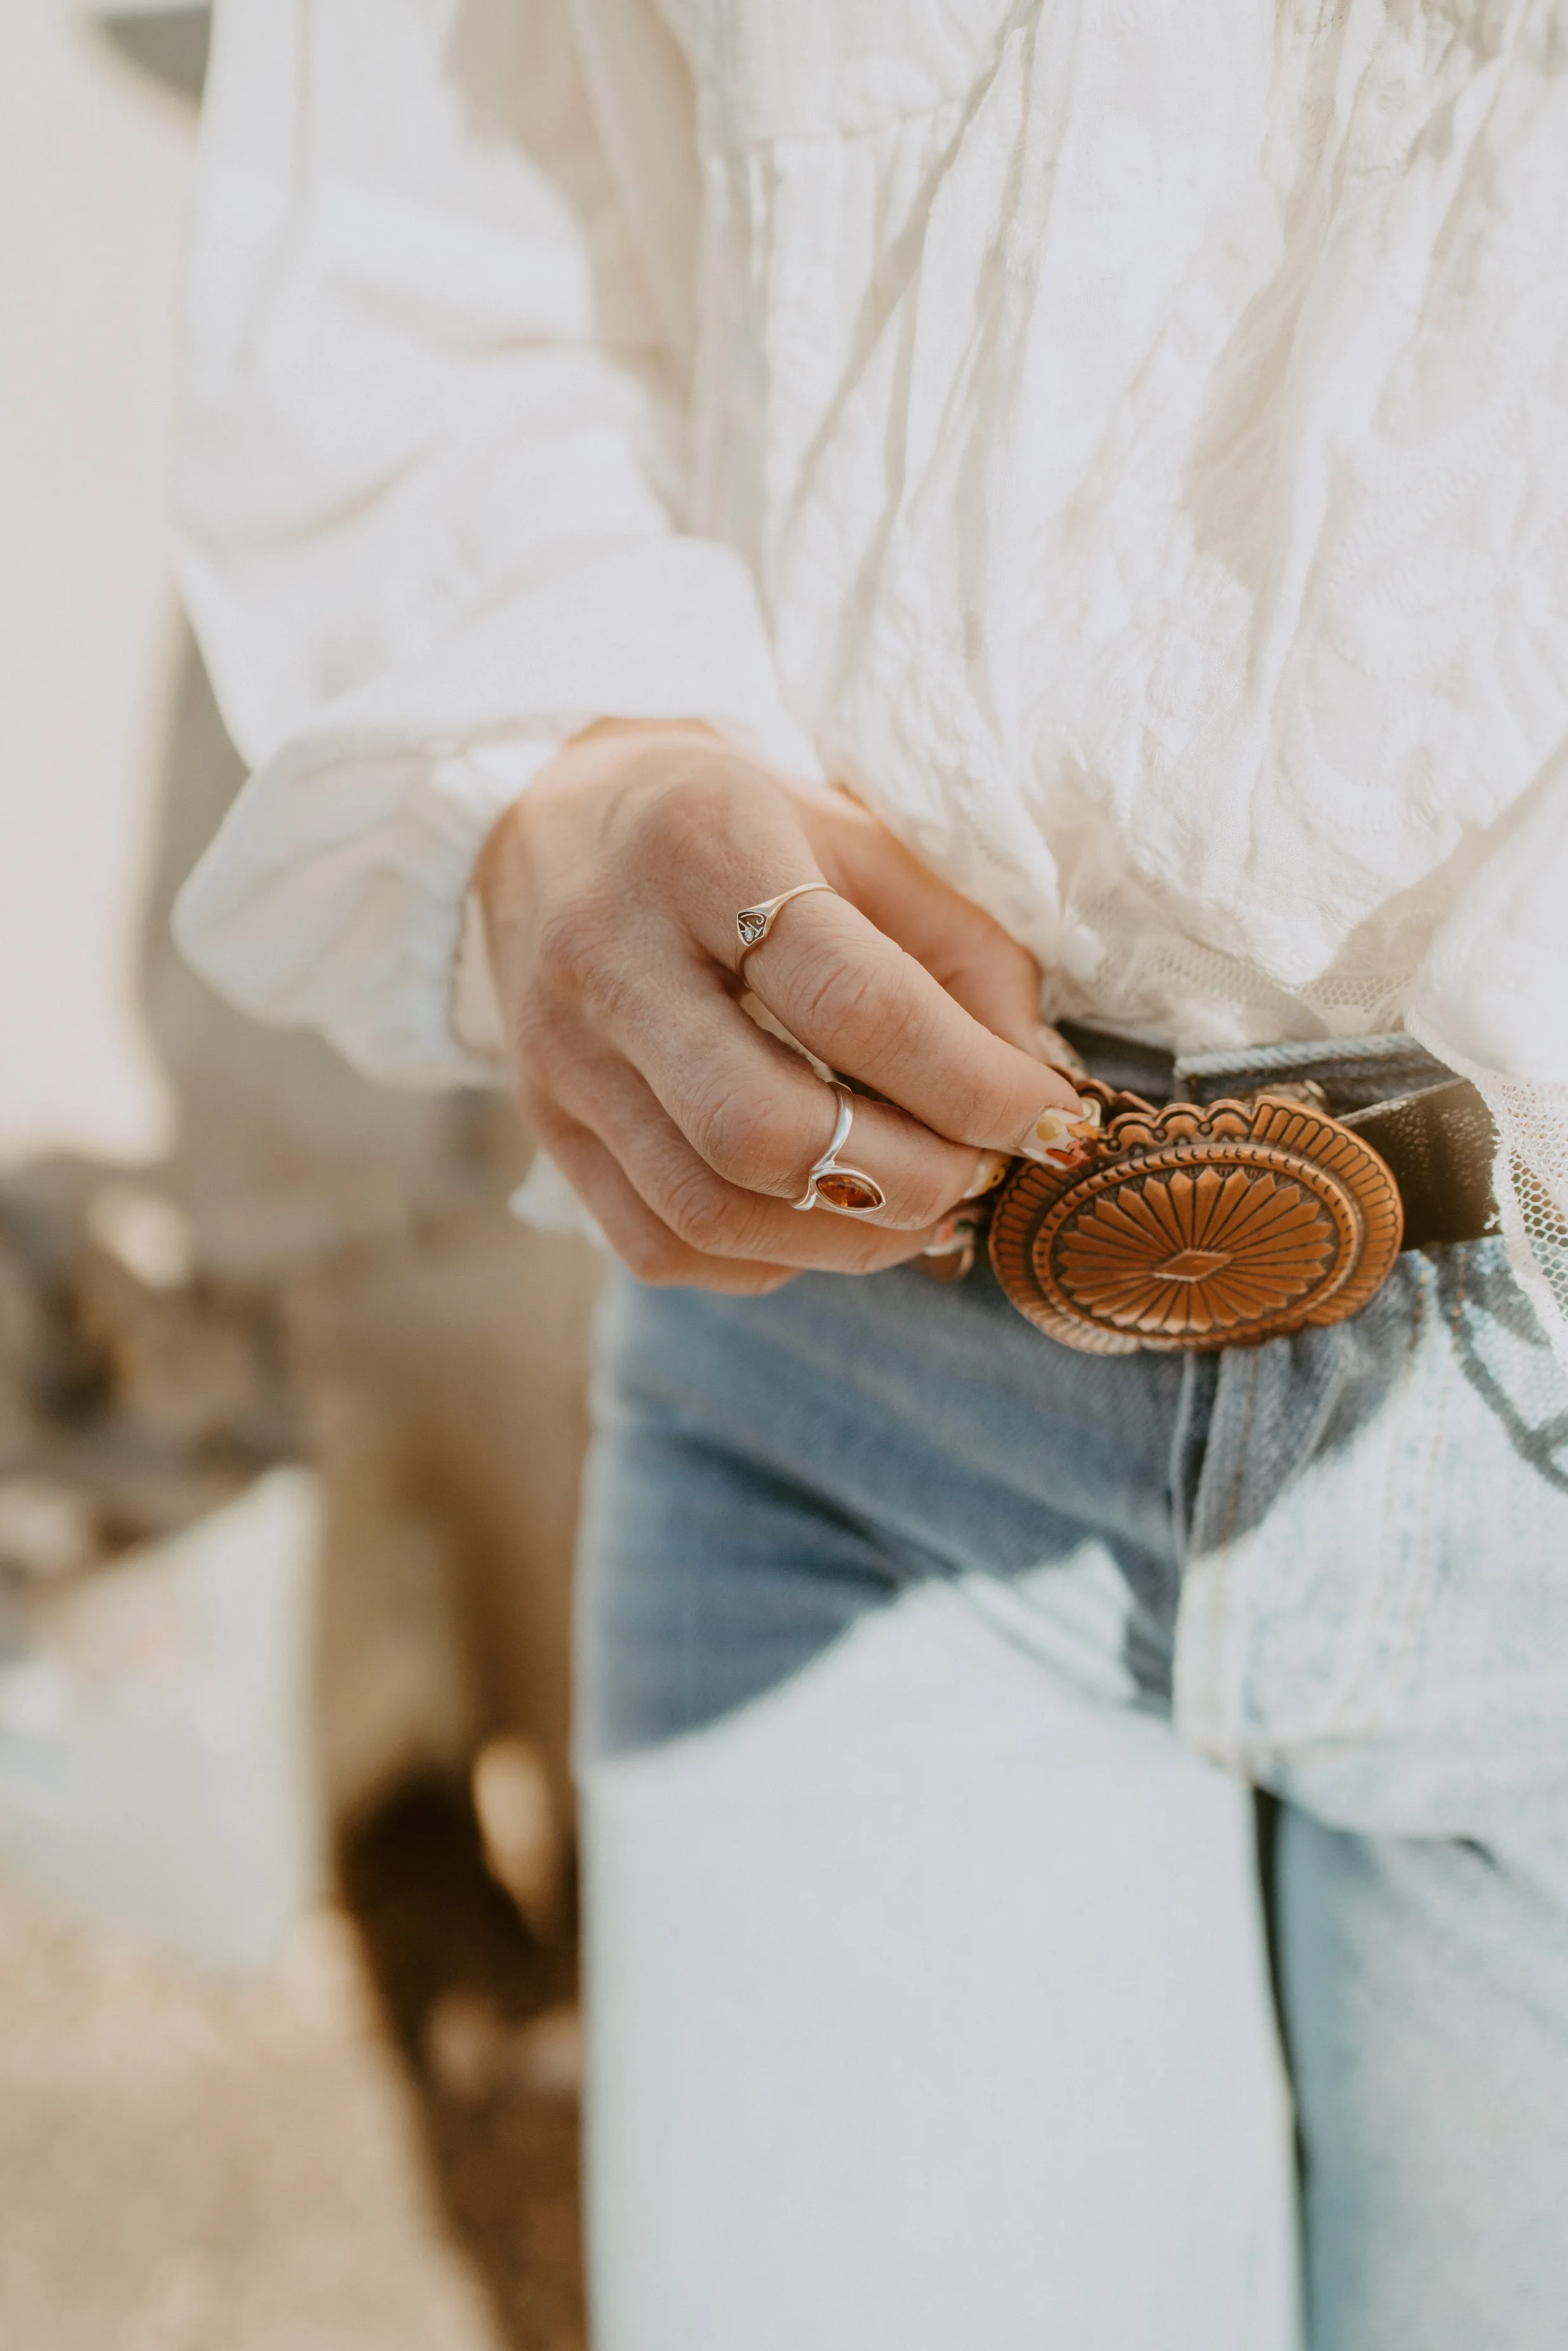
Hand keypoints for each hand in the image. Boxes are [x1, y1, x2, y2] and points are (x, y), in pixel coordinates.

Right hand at [475, 722, 1086, 1293]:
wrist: (555, 821)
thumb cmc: (741, 829)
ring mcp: (560, 1054)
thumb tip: (1032, 1097)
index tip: (1049, 1121)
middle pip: (765, 1129)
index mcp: (701, 846)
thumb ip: (959, 952)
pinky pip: (663, 1244)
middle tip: (980, 1175)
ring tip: (922, 1209)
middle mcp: (606, 953)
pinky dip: (772, 1260)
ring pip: (711, 1211)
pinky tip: (827, 1220)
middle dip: (908, 1182)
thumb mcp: (859, 839)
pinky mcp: (546, 1127)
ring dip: (847, 1241)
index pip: (852, 1002)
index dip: (971, 1084)